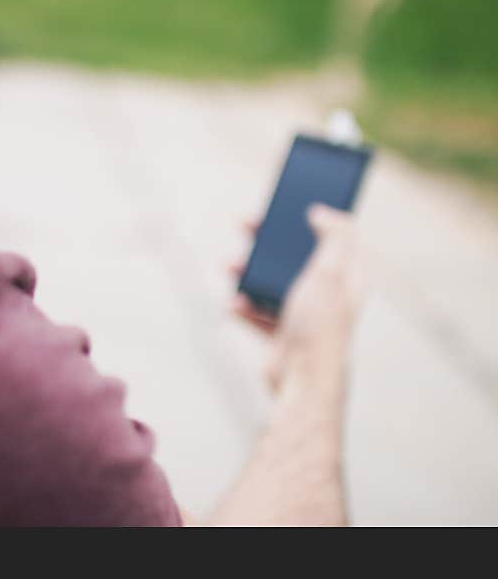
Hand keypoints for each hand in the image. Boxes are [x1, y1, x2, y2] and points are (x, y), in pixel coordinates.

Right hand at [229, 205, 365, 393]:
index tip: (290, 198)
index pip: (333, 236)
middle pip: (294, 256)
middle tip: (247, 222)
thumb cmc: (322, 326)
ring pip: (271, 282)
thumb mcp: (332, 271)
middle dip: (268, 241)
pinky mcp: (282, 334)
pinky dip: (244, 306)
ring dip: (249, 272)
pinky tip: (233, 302)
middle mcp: (327, 293)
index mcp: (347, 276)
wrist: (303, 380)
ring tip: (230, 264)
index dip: (312, 216)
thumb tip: (322, 210)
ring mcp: (303, 314)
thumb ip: (334, 235)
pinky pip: (258, 312)